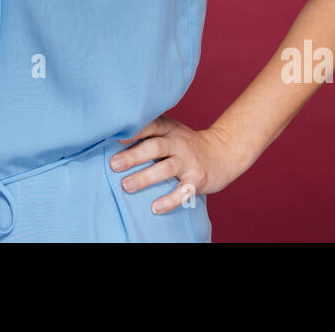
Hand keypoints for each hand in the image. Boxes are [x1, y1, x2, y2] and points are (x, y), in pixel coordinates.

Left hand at [109, 115, 245, 214]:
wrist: (222, 153)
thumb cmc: (185, 143)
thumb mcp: (170, 130)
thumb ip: (148, 131)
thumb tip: (112, 137)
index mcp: (169, 129)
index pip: (149, 126)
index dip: (133, 131)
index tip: (114, 137)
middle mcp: (178, 143)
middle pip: (155, 147)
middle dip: (134, 156)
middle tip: (114, 164)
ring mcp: (189, 161)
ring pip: (166, 169)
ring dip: (145, 177)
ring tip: (126, 186)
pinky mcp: (197, 179)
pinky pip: (183, 192)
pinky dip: (169, 200)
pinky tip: (155, 208)